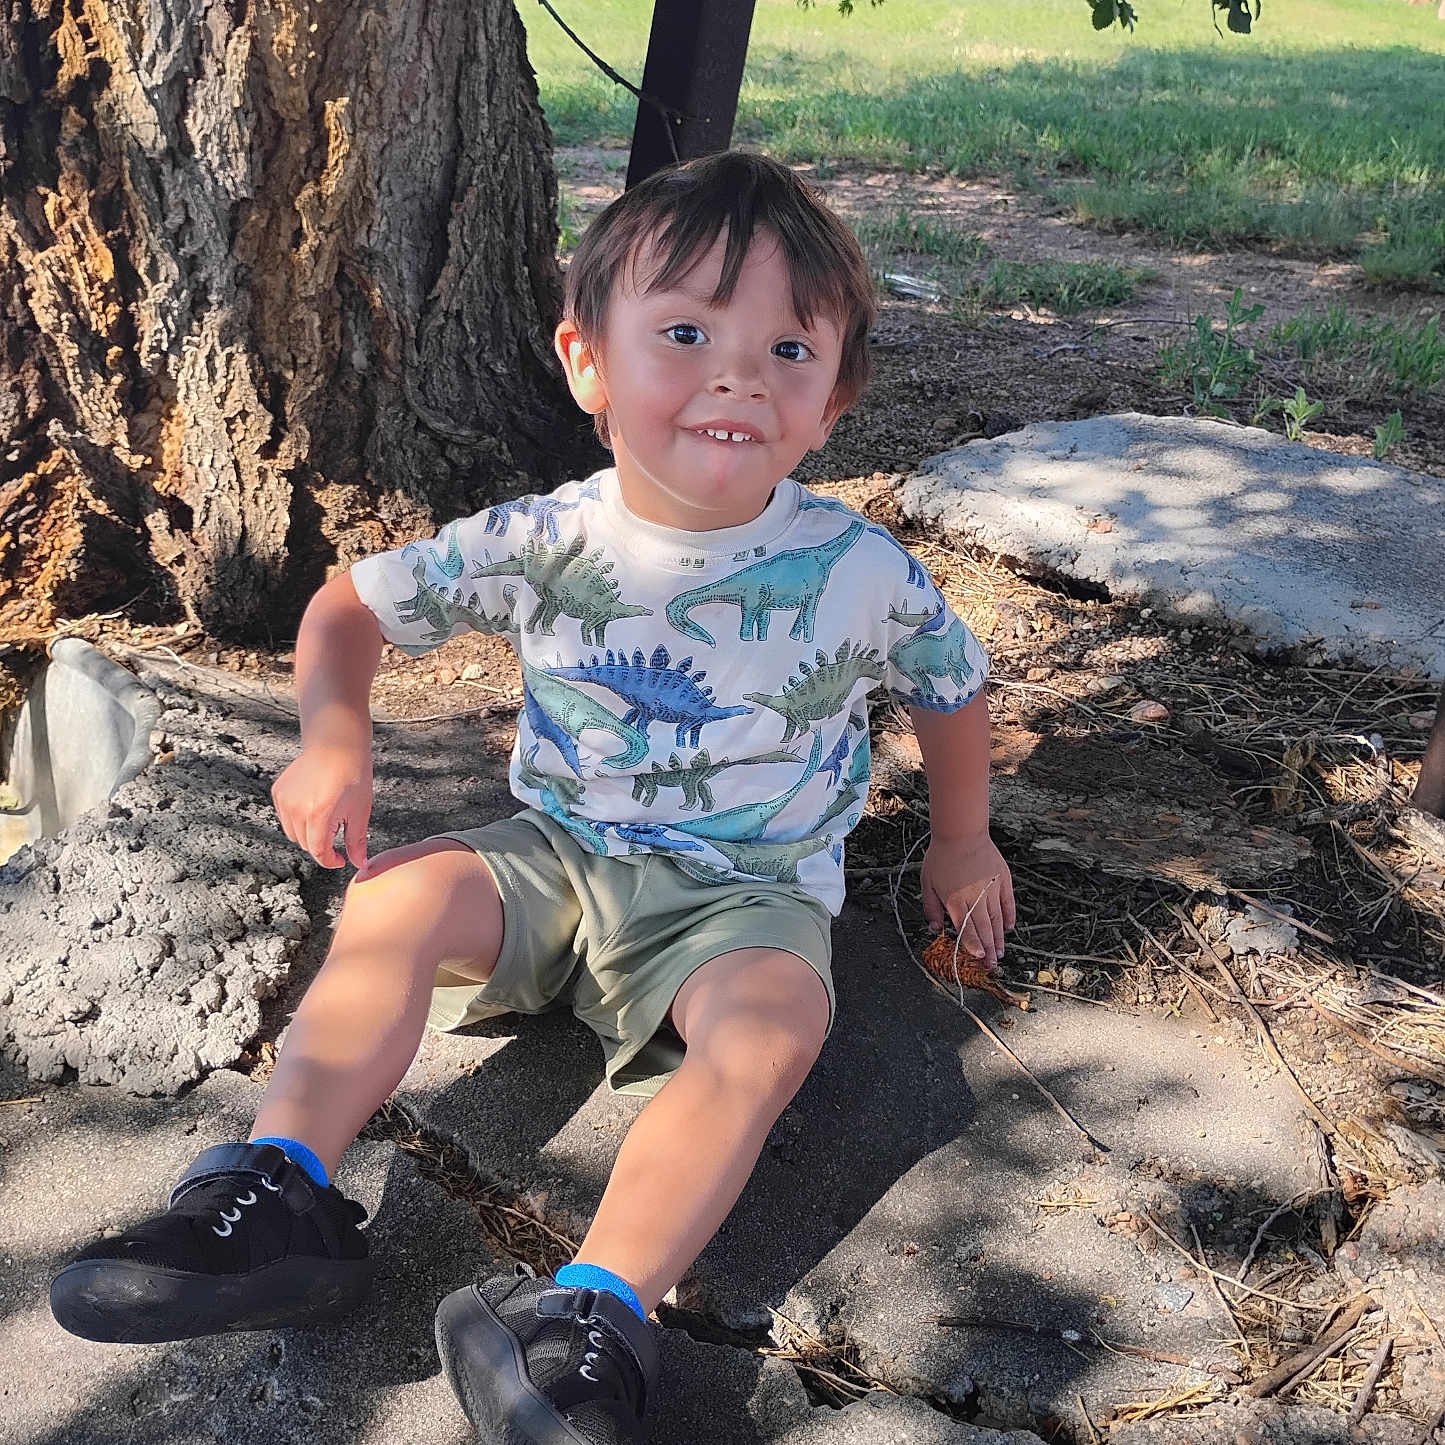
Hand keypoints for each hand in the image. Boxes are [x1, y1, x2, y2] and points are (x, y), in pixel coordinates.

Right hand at [271, 742, 372, 868]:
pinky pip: (286, 817)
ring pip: (293, 833)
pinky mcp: (278, 791)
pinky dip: (298, 819)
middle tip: (339, 829)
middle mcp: (296, 809)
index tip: (340, 859)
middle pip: (305, 844)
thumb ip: (356, 842)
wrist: (337, 743)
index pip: (319, 852)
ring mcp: (284, 800)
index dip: (331, 860)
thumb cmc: (353, 776)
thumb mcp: (360, 812)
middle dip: (322, 845)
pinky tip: (315, 804)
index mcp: (318, 815)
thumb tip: (360, 864)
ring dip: (308, 833)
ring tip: (328, 815)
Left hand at [920, 832, 1015, 966]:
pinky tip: (1009, 928)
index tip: (979, 958)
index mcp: (955, 900)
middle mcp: (975, 897)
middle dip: (988, 949)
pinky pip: (1008, 903)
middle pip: (984, 928)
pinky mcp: (1002, 879)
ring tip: (1001, 952)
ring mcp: (991, 888)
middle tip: (993, 965)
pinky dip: (1009, 916)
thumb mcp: (927, 883)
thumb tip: (935, 928)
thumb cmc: (941, 856)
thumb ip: (931, 908)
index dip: (973, 946)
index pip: (966, 929)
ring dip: (999, 938)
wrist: (961, 832)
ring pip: (997, 919)